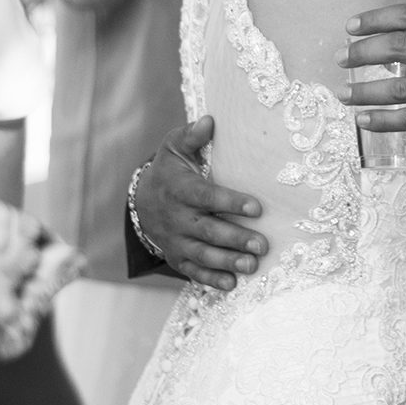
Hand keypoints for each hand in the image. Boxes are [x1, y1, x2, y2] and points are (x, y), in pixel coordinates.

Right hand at [135, 117, 267, 292]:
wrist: (142, 200)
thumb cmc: (169, 170)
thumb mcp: (174, 148)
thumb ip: (191, 136)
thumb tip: (209, 120)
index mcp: (180, 189)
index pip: (206, 197)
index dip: (231, 203)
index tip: (258, 208)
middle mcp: (177, 217)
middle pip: (207, 231)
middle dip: (235, 239)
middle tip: (263, 245)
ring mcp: (176, 240)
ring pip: (202, 254)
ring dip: (228, 262)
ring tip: (253, 265)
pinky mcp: (177, 256)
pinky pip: (193, 271)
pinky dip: (211, 279)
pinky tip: (232, 284)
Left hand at [339, 7, 405, 153]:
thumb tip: (399, 33)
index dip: (376, 19)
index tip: (351, 26)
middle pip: (397, 47)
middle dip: (362, 52)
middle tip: (341, 57)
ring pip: (398, 87)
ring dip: (365, 90)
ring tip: (344, 93)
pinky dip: (383, 121)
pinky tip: (364, 120)